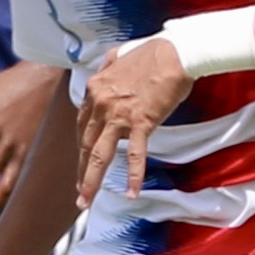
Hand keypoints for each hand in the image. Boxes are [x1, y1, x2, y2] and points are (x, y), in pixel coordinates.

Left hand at [77, 37, 191, 205]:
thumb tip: (107, 64)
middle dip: (81, 171)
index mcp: (95, 90)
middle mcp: (101, 104)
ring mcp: (119, 115)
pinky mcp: (141, 122)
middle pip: (85, 145)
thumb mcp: (119, 55)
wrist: (174, 53)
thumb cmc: (152, 53)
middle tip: (80, 193)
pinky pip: (135, 155)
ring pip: (99, 155)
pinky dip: (133, 175)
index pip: (83, 126)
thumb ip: (108, 65)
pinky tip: (132, 193)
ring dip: (91, 181)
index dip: (82, 147)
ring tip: (86, 201)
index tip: (82, 162)